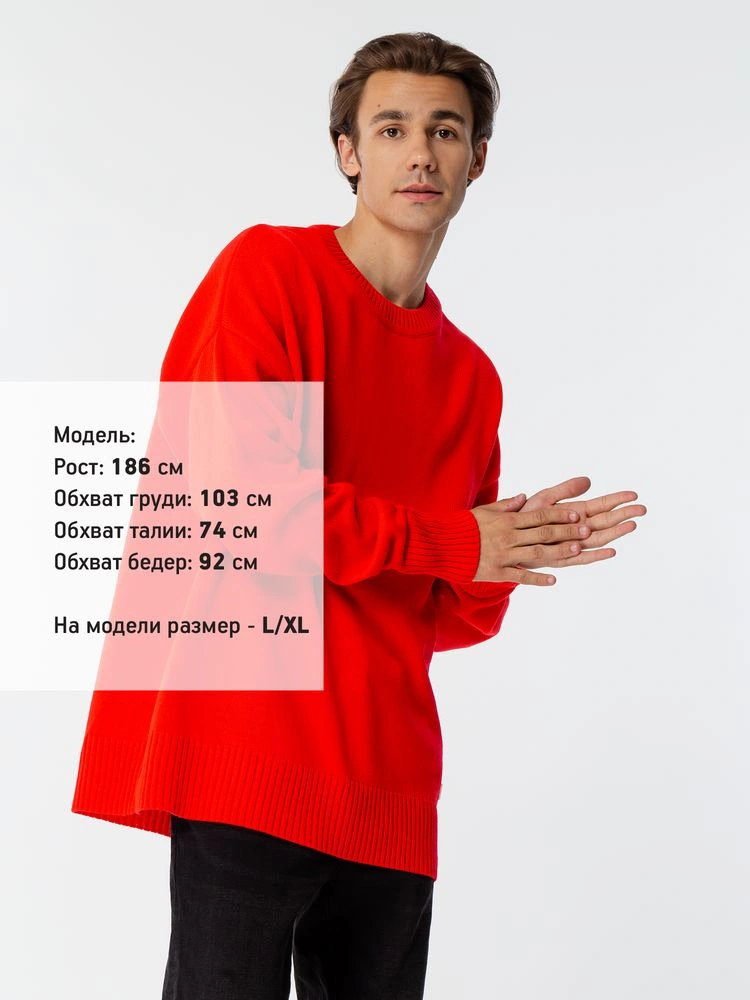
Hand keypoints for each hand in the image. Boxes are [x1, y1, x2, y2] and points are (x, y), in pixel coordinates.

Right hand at [470, 499, 591, 585]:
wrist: (441, 545)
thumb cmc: (464, 526)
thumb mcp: (485, 510)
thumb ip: (506, 505)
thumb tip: (524, 497)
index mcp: (507, 520)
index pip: (539, 516)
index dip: (559, 516)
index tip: (576, 515)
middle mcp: (509, 537)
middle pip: (544, 533)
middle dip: (567, 531)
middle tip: (587, 531)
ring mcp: (504, 555)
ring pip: (537, 553)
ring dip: (559, 551)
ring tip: (578, 550)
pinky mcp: (497, 572)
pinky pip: (521, 576)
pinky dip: (538, 578)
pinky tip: (554, 580)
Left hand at [496, 476, 646, 578]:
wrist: (507, 538)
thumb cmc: (525, 517)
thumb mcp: (545, 499)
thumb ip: (565, 490)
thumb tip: (589, 480)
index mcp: (574, 512)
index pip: (600, 505)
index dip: (617, 500)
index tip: (633, 494)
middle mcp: (577, 529)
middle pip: (605, 521)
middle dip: (623, 515)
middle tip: (642, 509)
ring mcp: (571, 544)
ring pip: (598, 539)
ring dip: (615, 533)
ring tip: (631, 525)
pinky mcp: (562, 558)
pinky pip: (582, 558)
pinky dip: (596, 555)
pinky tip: (611, 550)